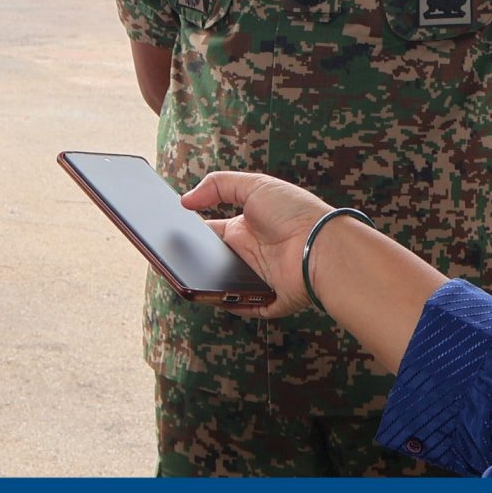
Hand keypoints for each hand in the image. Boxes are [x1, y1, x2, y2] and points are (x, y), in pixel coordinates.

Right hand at [180, 170, 338, 319]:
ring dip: (207, 283)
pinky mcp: (269, 299)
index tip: (171, 233)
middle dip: (193, 259)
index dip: (191, 231)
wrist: (321, 245)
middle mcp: (251, 251)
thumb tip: (186, 200)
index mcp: (246, 225)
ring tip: (185, 278)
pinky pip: (245, 307)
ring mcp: (260, 277)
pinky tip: (214, 297)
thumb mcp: (254, 185)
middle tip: (170, 258)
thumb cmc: (294, 212)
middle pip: (213, 258)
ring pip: (224, 284)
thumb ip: (218, 185)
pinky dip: (230, 304)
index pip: (211, 229)